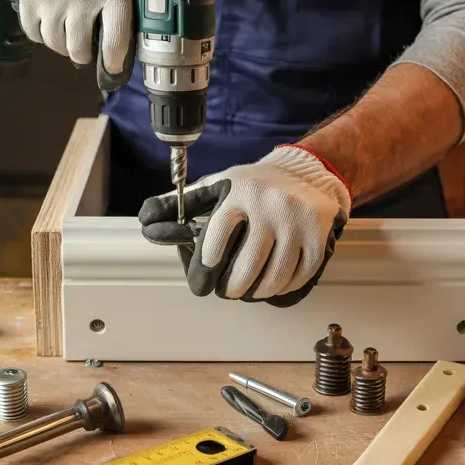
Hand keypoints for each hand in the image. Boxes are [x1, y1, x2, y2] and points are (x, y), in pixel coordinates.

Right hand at [0, 0, 133, 89]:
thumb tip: (135, 26)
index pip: (115, 42)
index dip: (114, 63)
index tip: (112, 67)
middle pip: (80, 49)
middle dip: (85, 55)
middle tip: (87, 50)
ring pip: (56, 44)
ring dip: (63, 46)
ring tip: (69, 35)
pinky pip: (33, 31)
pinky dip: (42, 34)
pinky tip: (50, 24)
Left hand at [139, 146, 351, 306]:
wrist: (304, 172)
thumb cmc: (252, 185)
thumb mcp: (217, 185)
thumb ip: (182, 203)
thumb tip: (147, 220)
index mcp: (238, 192)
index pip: (216, 240)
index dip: (205, 268)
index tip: (203, 282)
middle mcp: (268, 204)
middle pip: (246, 267)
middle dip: (231, 289)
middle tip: (227, 292)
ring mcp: (296, 220)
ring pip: (274, 277)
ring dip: (257, 292)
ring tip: (250, 291)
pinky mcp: (317, 234)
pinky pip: (299, 275)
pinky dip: (284, 287)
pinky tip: (274, 284)